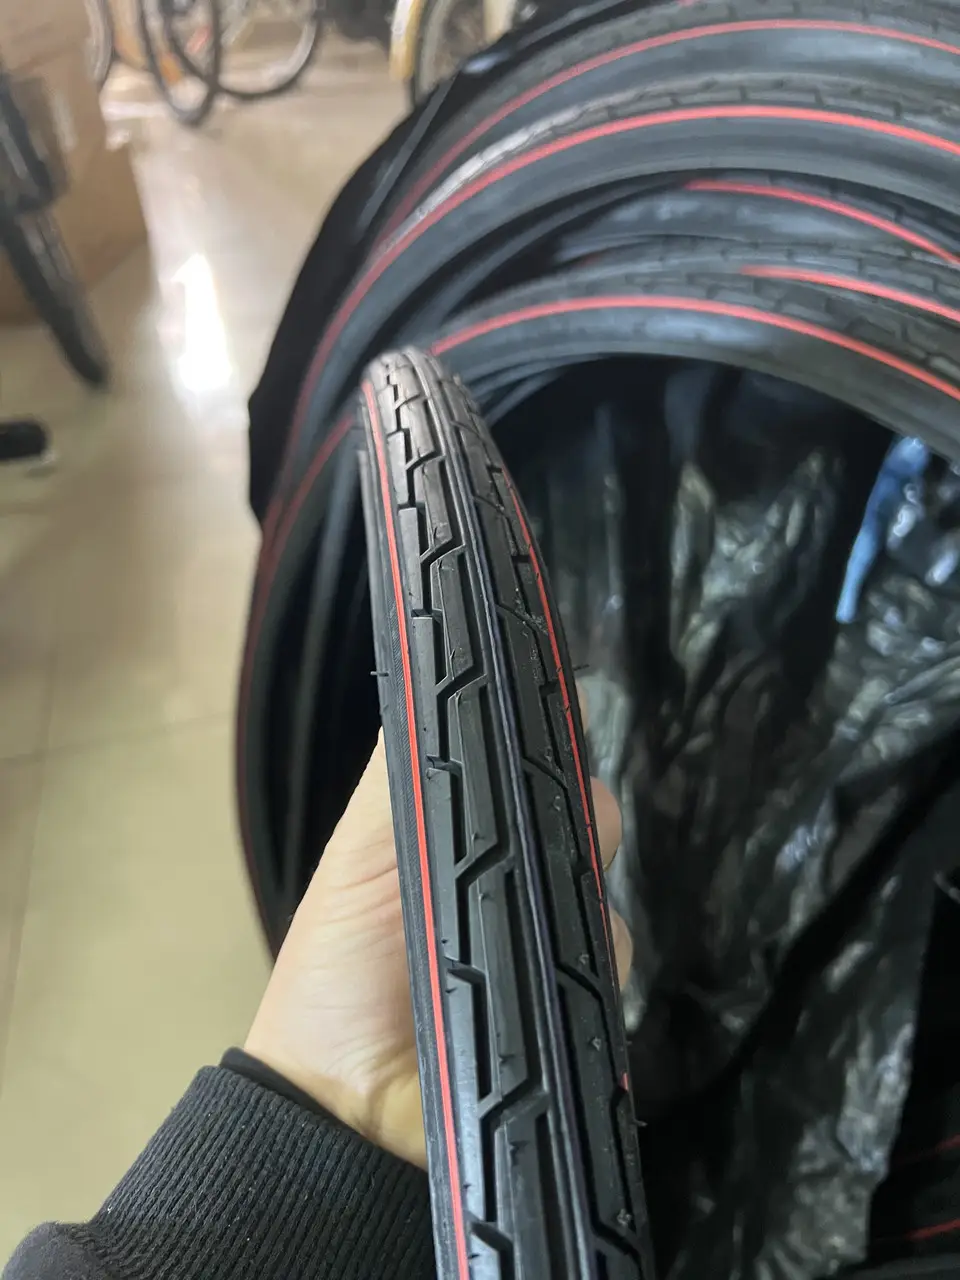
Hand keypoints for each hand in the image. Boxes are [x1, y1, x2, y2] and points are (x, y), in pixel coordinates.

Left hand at [245, 735, 632, 1168]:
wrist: (352, 1113)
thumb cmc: (343, 965)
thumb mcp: (365, 847)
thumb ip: (404, 764)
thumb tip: (441, 665)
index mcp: (458, 834)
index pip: (524, 767)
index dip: (546, 740)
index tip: (565, 711)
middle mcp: (508, 879)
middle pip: (576, 816)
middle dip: (576, 809)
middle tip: (552, 822)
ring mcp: (543, 942)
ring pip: (598, 885)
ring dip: (579, 893)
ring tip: (527, 924)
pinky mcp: (572, 1003)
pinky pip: (610, 960)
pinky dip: (592, 960)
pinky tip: (551, 977)